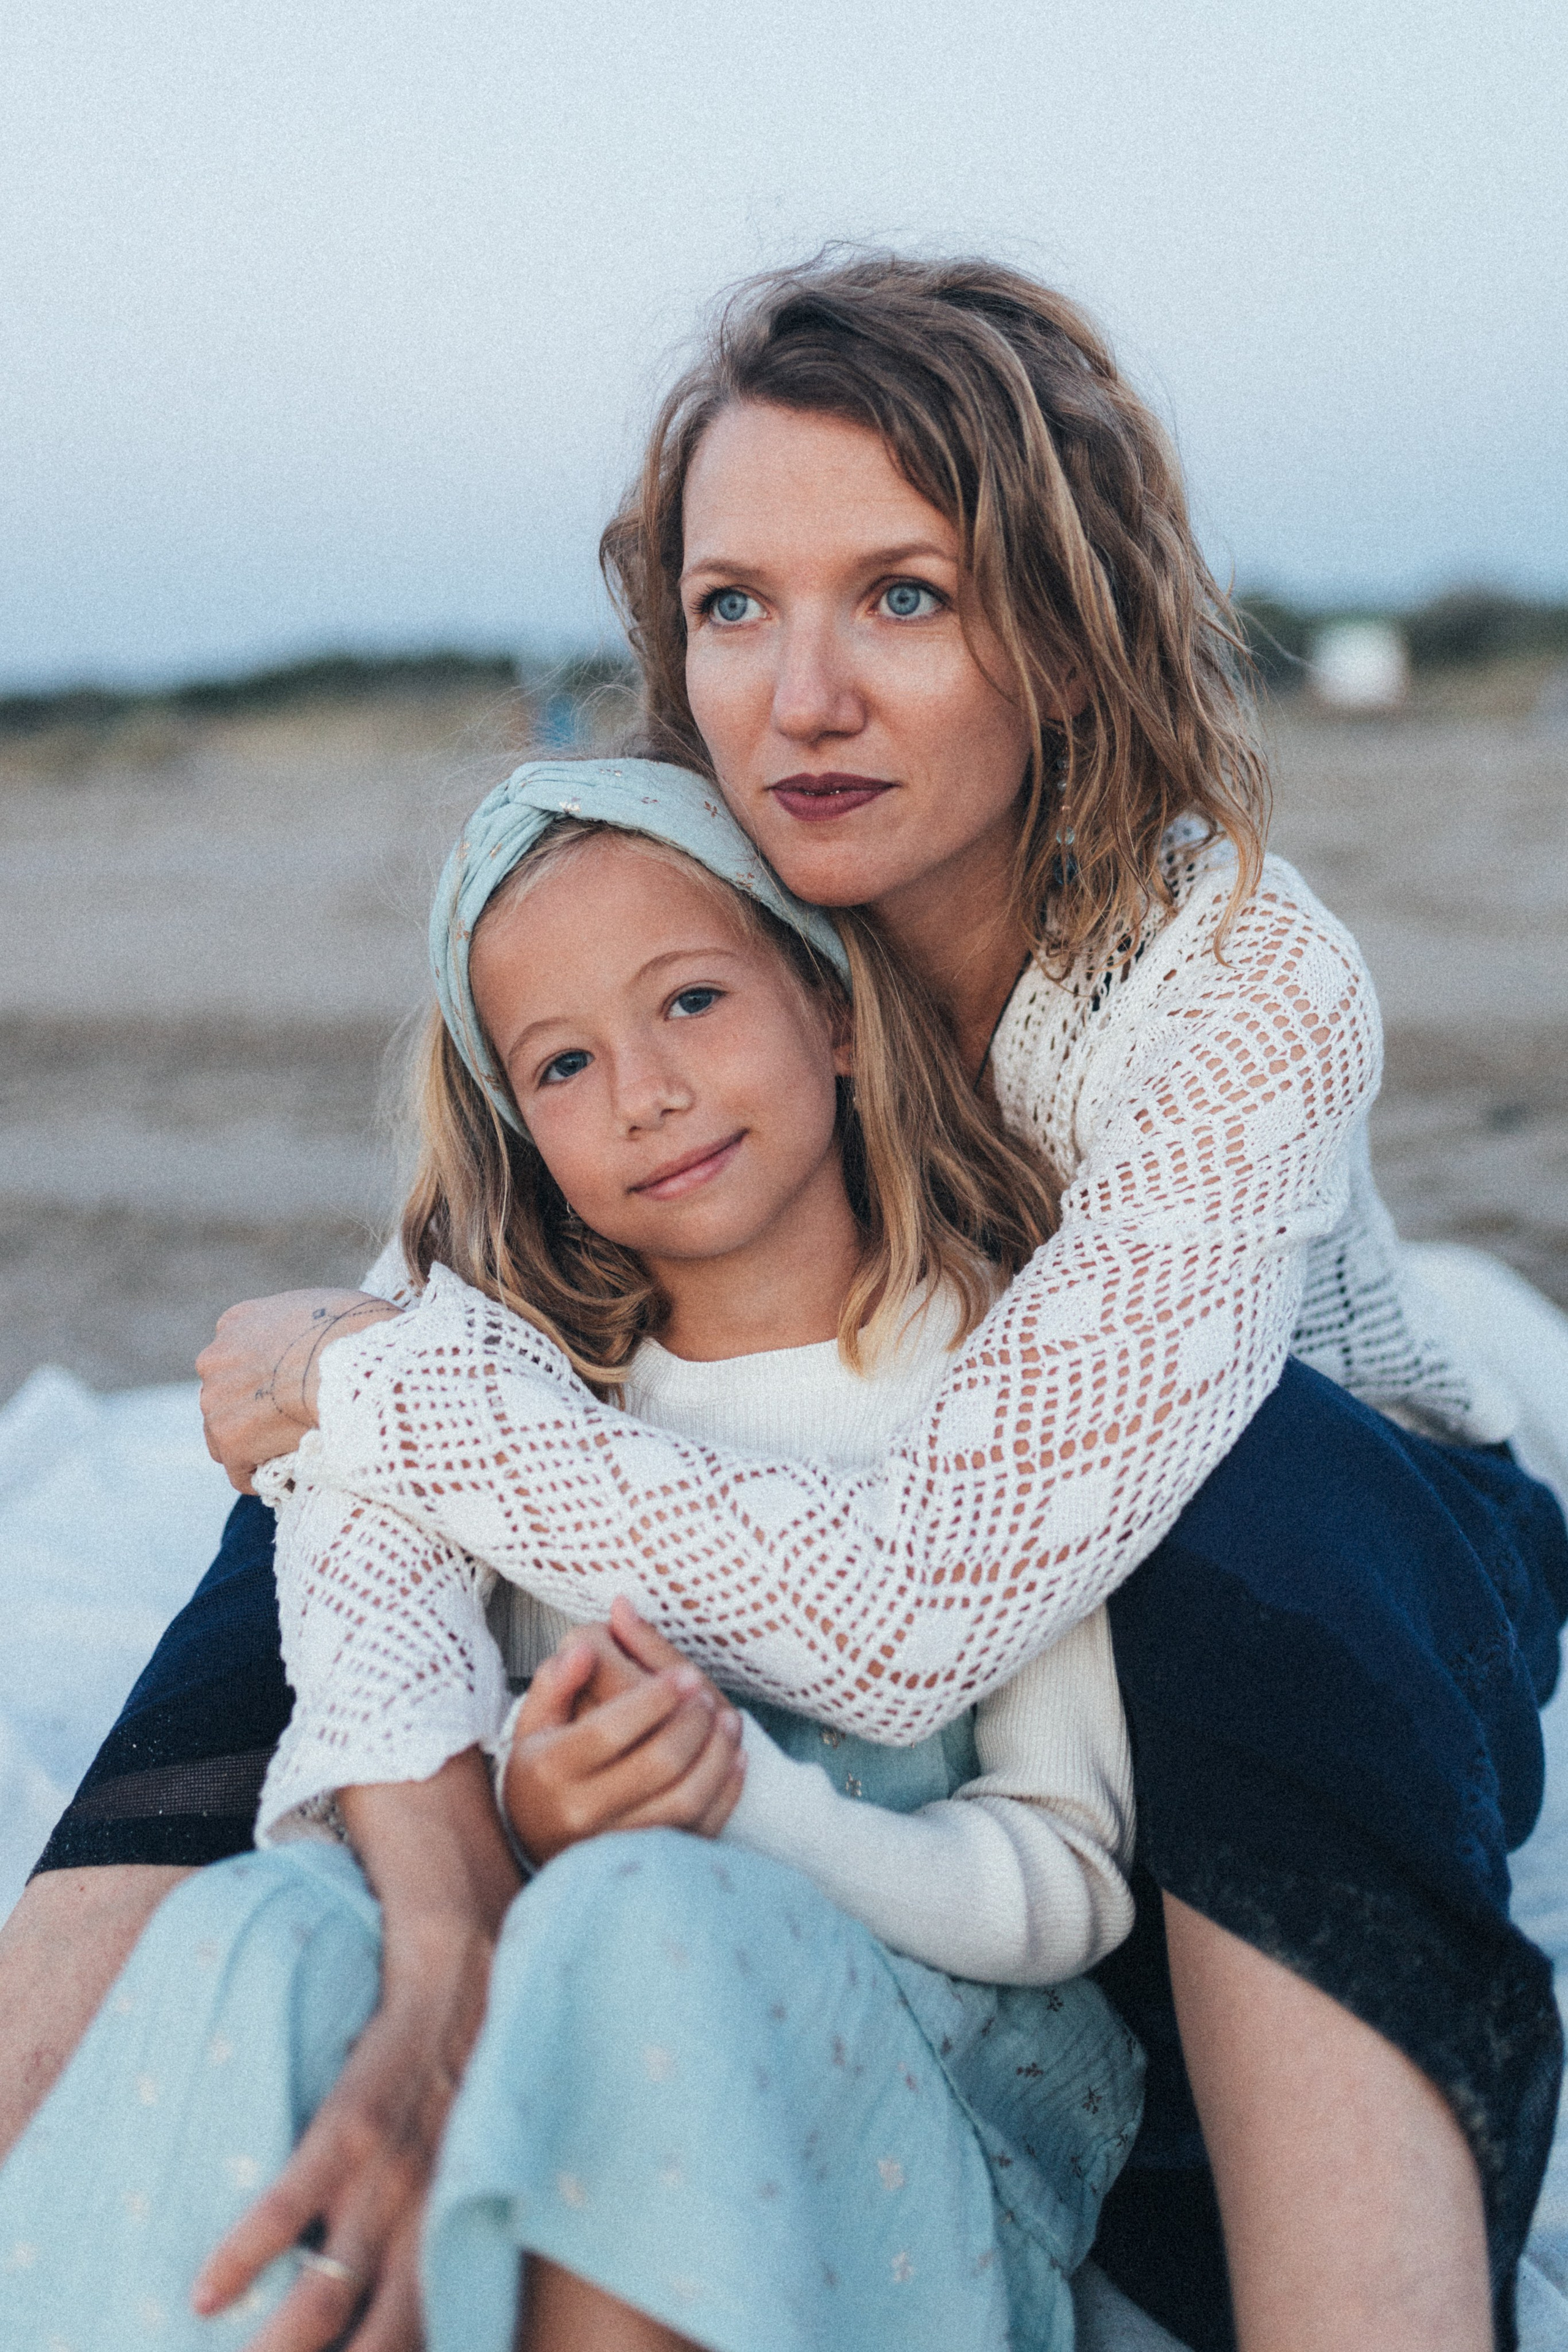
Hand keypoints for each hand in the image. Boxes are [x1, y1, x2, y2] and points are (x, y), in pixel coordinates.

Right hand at [193, 1751, 517, 2351]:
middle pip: (397, 2313)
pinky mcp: (375, 2085)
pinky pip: (310, 2178)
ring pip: (349, 2269)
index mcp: (475, 2189)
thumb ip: (461, 2180)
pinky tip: (212, 2289)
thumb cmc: (481, 2017)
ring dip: (291, 2336)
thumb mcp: (483, 2109)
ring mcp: (415, 2135)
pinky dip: (260, 2238)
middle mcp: (451, 2179)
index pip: (443, 2307)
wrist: (473, 1910)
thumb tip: (437, 2252)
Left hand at [197, 1288, 401, 1492]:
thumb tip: (312, 1350)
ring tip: (293, 1452)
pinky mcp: (231, 1440)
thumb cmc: (355, 1330)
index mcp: (237, 1322)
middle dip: (252, 1413)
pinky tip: (291, 1476)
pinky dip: (263, 1478)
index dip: (262, 1381)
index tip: (289, 1392)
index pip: (233, 1359)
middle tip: (294, 1423)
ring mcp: (217, 1401)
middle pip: (223, 1398)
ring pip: (224, 1437)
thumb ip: (296, 1326)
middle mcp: (216, 1358)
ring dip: (254, 1447)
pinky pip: (241, 1472)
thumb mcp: (317, 1307)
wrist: (353, 1362)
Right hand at [502, 1616, 744, 1865]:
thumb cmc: (542, 1766)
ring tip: (727, 1719)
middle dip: (692, 1722)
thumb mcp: (534, 1721)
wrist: (535, 1836)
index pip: (608, 1731)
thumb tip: (583, 1649)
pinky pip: (700, 1828)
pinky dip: (726, 1791)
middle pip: (656, 1764)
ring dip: (716, 1754)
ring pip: (685, 1799)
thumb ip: (556, 1680)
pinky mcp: (647, 1859)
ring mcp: (617, 1842)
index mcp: (551, 1769)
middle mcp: (582, 1811)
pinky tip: (735, 1757)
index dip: (653, 1699)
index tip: (684, 1674)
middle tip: (706, 1694)